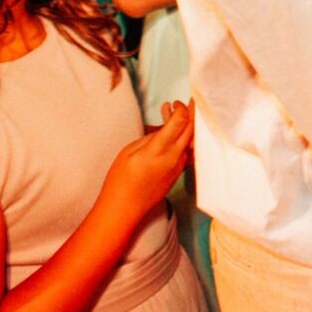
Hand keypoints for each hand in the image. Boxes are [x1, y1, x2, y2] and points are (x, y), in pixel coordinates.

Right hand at [101, 101, 192, 221]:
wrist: (124, 208)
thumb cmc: (120, 180)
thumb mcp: (129, 151)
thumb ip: (150, 137)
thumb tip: (165, 128)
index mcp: (159, 149)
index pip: (180, 122)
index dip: (181, 108)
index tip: (175, 103)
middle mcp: (173, 157)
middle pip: (191, 129)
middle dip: (190, 112)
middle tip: (182, 102)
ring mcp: (178, 166)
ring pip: (190, 139)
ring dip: (184, 125)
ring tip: (167, 113)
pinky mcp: (178, 173)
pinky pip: (186, 150)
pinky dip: (181, 138)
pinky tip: (170, 133)